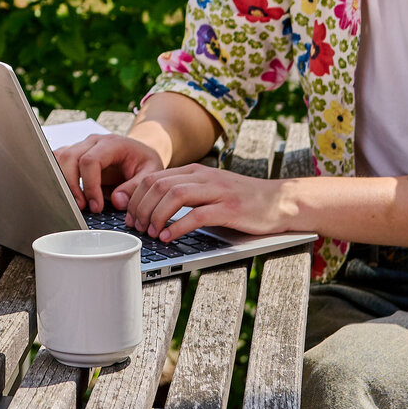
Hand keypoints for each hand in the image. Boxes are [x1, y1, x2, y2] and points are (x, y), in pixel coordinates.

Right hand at [53, 133, 164, 212]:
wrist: (140, 153)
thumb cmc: (144, 162)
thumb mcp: (150, 172)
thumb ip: (135, 186)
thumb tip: (116, 201)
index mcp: (112, 143)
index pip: (90, 161)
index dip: (90, 186)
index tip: (96, 207)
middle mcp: (94, 141)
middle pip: (70, 158)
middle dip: (72, 186)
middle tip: (83, 208)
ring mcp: (82, 146)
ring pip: (60, 158)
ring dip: (62, 182)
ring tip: (75, 203)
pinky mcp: (75, 154)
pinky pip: (58, 161)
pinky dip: (57, 177)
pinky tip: (67, 194)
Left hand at [116, 164, 290, 241]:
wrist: (279, 201)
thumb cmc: (242, 200)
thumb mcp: (209, 191)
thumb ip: (185, 193)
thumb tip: (151, 207)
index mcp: (196, 171)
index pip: (154, 177)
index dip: (135, 196)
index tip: (127, 215)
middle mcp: (204, 176)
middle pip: (159, 185)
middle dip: (141, 208)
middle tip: (137, 228)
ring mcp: (217, 191)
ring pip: (174, 195)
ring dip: (156, 216)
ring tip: (152, 233)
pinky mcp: (229, 209)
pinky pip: (197, 215)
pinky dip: (178, 227)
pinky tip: (170, 237)